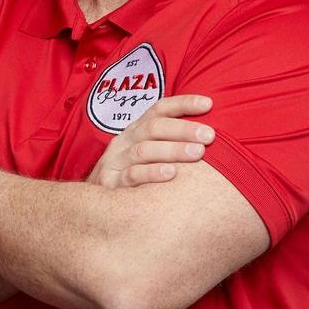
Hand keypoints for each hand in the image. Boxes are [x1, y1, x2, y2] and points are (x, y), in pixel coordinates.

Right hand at [86, 94, 216, 188]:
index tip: (208, 104)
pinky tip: (171, 174)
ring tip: (197, 153)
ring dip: (172, 150)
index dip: (183, 104)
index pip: (159, 110)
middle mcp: (125, 141)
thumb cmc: (134, 177)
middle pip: (153, 128)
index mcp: (136, 130)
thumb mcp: (149, 155)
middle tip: (209, 136)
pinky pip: (131, 175)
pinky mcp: (110, 183)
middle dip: (183, 129)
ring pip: (144, 150)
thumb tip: (213, 136)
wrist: (96, 205)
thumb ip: (172, 144)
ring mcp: (115, 161)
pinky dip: (151, 173)